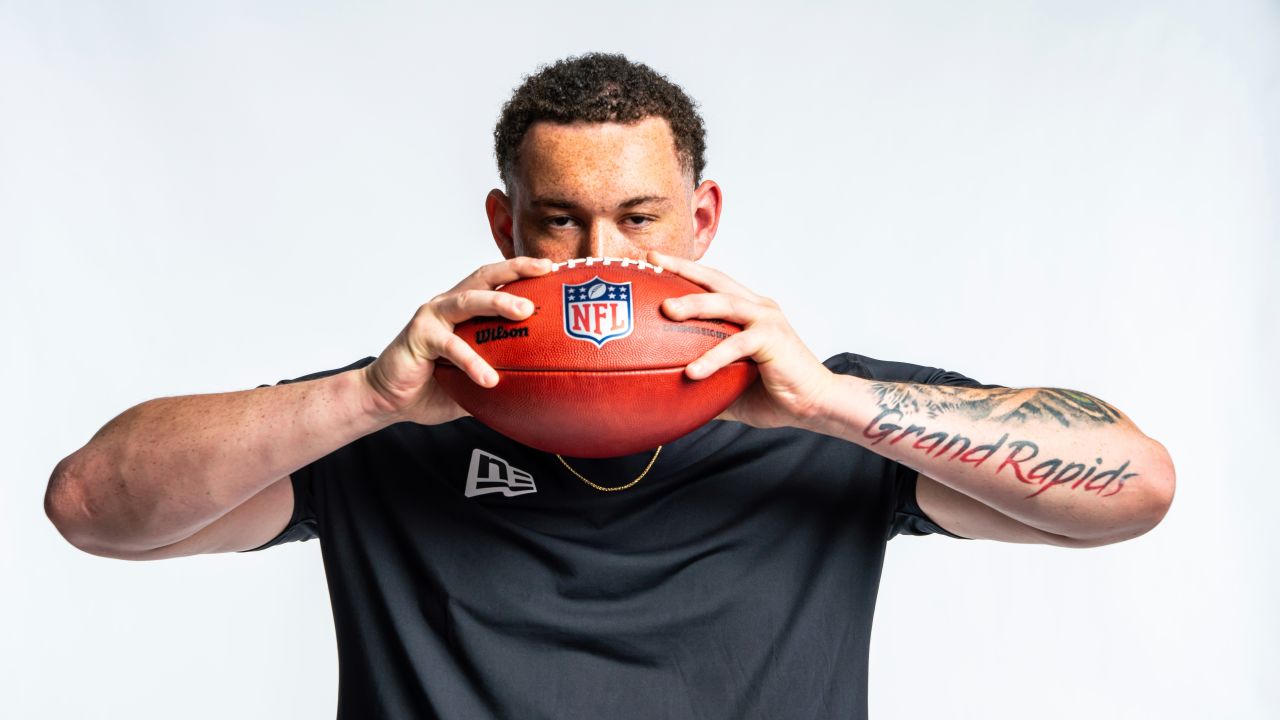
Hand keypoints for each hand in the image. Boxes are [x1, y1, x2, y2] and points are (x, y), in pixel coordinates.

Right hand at [361, 256, 553, 424]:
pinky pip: (449, 345)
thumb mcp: (477, 382)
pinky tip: (489, 378)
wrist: (389, 399)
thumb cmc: (434, 386)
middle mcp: (449, 305)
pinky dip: (471, 360)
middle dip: (515, 271)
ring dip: (497, 302)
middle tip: (545, 271)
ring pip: (468, 301)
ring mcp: (432, 317)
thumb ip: (504, 378)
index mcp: (465, 310)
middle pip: (484, 277)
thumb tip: (543, 390)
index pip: (496, 281)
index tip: (552, 267)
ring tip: (524, 312)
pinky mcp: (418, 335)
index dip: (522, 271)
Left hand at [648, 251, 835, 429]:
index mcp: (747, 311)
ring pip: (725, 303)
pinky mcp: (773, 338)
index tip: (653, 263)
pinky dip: (713, 358)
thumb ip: (703, 384)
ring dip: (694, 304)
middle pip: (715, 280)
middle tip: (652, 264)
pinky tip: (691, 373)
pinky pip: (737, 345)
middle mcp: (757, 307)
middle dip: (683, 268)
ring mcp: (766, 319)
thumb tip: (667, 398)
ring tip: (666, 309)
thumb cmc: (775, 394)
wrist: (816, 404)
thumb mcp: (730, 387)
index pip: (712, 283)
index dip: (684, 271)